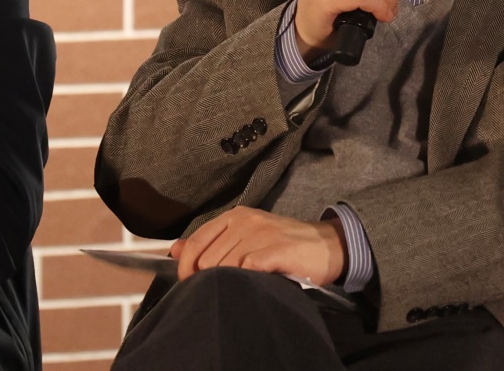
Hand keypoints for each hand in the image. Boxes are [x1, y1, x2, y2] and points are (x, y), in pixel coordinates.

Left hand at [170, 207, 345, 284]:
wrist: (328, 245)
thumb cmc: (284, 245)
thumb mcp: (245, 237)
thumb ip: (211, 242)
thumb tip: (175, 249)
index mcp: (235, 216)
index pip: (195, 242)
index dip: (186, 268)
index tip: (192, 284)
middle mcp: (246, 220)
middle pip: (207, 260)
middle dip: (211, 280)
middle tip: (227, 288)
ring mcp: (262, 233)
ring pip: (224, 267)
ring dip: (231, 282)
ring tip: (246, 285)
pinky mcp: (276, 249)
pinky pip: (247, 270)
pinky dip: (248, 281)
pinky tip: (259, 282)